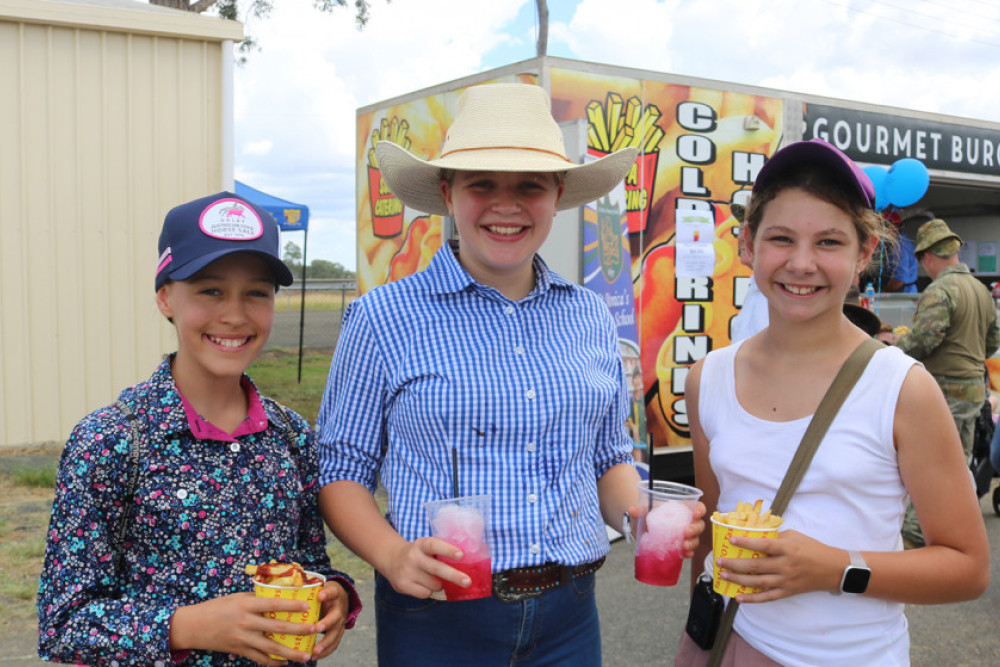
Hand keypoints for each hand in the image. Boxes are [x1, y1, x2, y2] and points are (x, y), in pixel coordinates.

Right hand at [170, 592, 318, 664]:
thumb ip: (256, 598)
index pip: (273, 604)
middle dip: (298, 630)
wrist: (193, 626)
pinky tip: (285, 663)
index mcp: (246, 604)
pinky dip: (273, 663)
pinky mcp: (239, 651)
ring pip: (271, 649)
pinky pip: (259, 659)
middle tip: (314, 630)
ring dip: (290, 653)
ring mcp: (243, 639)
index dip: (291, 606)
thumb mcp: (236, 597)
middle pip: (277, 627)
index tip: (307, 607)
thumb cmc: (217, 607)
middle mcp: (246, 622)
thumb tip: (277, 596)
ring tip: (306, 655)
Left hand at [311, 580, 349, 659]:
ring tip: (314, 652)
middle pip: (335, 617)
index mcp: (334, 595)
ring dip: (325, 644)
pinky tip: (314, 657)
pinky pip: (334, 643)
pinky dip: (325, 652)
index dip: (327, 594)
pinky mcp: (339, 632)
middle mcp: (339, 609)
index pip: (332, 592)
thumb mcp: (319, 587)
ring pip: (335, 634)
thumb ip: (306, 588)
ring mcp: (340, 622)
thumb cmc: (323, 593)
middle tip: (316, 628)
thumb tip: (283, 585)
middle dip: (326, 623)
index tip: (320, 596)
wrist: (340, 599)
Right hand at [381, 536, 470, 598]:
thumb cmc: (419, 554)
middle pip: (436, 568)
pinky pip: (425, 593)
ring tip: (434, 579)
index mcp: (421, 544)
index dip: (448, 550)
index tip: (462, 555)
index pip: (435, 545)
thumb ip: (440, 554)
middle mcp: (413, 556)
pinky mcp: (403, 585)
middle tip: (467, 582)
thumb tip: (465, 569)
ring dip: (440, 584)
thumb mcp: (426, 547)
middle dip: (454, 576)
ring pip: (434, 584)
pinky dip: (429, 591)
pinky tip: (423, 584)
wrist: (391, 559)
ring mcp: (407, 572)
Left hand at [622, 501, 705, 555]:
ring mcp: (685, 535)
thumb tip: (632, 510)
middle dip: (695, 529)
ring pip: (696, 538)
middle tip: (686, 532)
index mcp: (682, 509)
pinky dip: (689, 553)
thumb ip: (640, 510)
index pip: (698, 507)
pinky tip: (684, 554)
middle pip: (699, 524)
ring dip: (693, 543)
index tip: (695, 514)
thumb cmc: (649, 515)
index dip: (700, 510)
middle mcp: (686, 522)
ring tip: (684, 546)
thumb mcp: (645, 510)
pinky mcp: (681, 546)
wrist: (643, 528)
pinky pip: (689, 550)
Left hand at [714, 529, 840, 602]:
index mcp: (787, 548)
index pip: (764, 544)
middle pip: (756, 565)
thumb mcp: (795, 536)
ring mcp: (786, 580)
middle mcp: (786, 565)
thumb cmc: (813, 549)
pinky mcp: (788, 592)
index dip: (747, 542)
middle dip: (735, 564)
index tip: (731, 540)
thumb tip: (755, 536)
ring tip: (724, 576)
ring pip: (758, 582)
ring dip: (738, 580)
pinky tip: (739, 598)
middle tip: (719, 562)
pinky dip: (753, 599)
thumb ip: (776, 537)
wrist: (833, 569)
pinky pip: (767, 597)